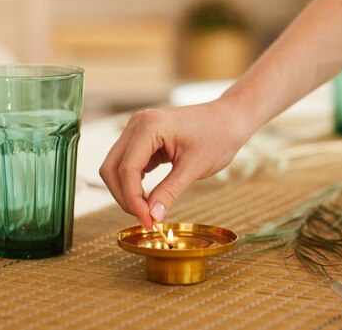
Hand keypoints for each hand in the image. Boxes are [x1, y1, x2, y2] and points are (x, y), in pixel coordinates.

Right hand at [99, 98, 250, 229]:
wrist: (230, 119)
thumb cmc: (218, 136)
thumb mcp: (195, 167)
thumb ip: (170, 192)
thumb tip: (152, 217)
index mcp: (149, 126)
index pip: (126, 169)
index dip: (132, 200)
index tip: (147, 221)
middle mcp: (137, 124)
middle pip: (112, 168)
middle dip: (125, 197)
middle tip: (145, 218)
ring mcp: (138, 129)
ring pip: (116, 167)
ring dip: (127, 191)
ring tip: (148, 210)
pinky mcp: (144, 138)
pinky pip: (129, 163)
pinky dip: (134, 182)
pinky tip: (149, 197)